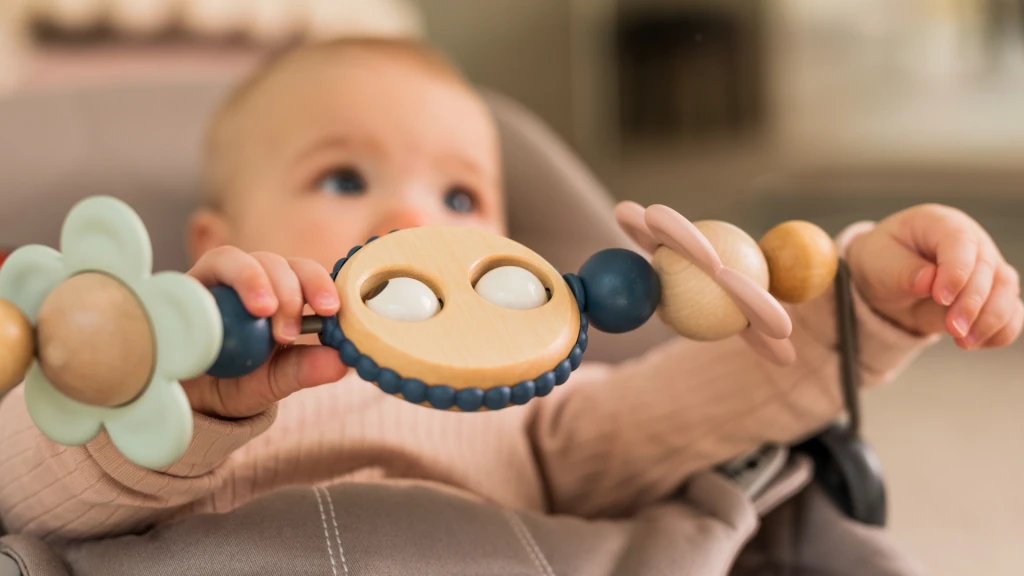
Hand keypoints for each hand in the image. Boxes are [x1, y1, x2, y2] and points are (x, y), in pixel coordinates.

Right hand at [181, 247, 346, 418]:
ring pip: (234, 258)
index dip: (320, 283)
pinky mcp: (180, 290)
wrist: (189, 401)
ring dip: (253, 280)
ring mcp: (213, 282)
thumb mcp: (275, 381)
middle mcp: (249, 281)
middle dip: (288, 291)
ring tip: (262, 311)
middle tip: (288, 333)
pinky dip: (205, 291)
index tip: (330, 310)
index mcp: (281, 295)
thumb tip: (341, 363)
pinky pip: (191, 278)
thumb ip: (304, 370)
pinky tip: (214, 314)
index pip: (305, 273)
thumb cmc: (238, 383)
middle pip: (275, 261)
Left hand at [847, 204, 1022, 348]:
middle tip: (953, 328)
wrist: (886, 280)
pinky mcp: (991, 295)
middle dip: (972, 303)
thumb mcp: (878, 261)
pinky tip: (977, 343)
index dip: (956, 270)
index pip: (960, 241)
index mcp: (940, 224)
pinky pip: (1010, 313)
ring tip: (964, 342)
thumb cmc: (882, 261)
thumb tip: (927, 280)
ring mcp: (986, 269)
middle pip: (988, 270)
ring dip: (990, 320)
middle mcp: (972, 243)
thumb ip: (902, 270)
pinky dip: (1000, 331)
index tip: (941, 297)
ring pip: (1006, 291)